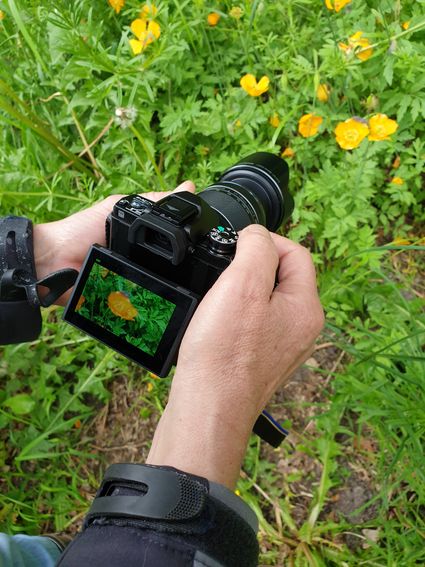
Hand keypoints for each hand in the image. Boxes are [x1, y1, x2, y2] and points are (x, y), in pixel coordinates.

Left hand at [33, 181, 194, 303]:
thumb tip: (189, 187)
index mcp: (142, 243)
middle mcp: (141, 265)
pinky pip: (144, 307)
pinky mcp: (125, 304)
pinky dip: (152, 305)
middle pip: (171, 273)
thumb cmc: (79, 231)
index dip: (188, 248)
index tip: (207, 246)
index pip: (172, 248)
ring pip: (161, 291)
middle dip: (183, 274)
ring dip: (170, 290)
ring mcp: (134, 285)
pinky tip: (165, 300)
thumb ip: (151, 201)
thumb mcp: (118, 209)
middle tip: (200, 272)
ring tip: (187, 287)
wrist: (51, 262)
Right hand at [147, 225, 323, 487]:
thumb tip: (256, 234)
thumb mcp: (242, 283)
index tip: (235, 245)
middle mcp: (301, 328)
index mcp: (307, 307)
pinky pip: (252, 323)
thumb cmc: (224, 352)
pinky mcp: (261, 360)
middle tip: (223, 274)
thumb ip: (256, 247)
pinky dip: (234, 314)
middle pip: (282, 276)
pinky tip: (216, 323)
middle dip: (251, 266)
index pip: (297, 253)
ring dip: (240, 290)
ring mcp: (282, 347)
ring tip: (216, 299)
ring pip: (264, 299)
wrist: (207, 408)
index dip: (266, 240)